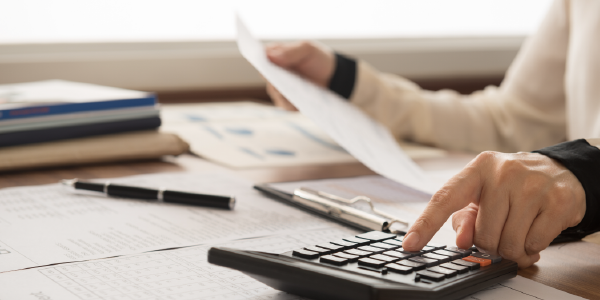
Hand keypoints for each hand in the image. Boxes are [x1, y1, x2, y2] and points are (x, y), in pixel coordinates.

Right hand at [265, 41, 335, 110]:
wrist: (332, 76)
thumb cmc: (317, 58)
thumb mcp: (307, 49)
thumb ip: (289, 51)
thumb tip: (270, 56)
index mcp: (275, 55)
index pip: (261, 58)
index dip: (260, 61)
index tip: (264, 64)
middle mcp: (274, 72)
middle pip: (266, 76)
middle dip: (272, 78)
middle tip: (277, 79)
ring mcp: (279, 88)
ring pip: (274, 91)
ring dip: (281, 92)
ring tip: (291, 90)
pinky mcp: (287, 101)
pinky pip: (285, 104)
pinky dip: (290, 103)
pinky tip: (298, 101)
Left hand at [402, 151, 585, 267]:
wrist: (560, 171)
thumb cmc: (512, 186)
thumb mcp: (483, 195)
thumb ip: (465, 217)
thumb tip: (462, 241)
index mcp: (477, 169)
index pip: (444, 199)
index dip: (425, 225)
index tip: (409, 244)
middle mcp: (503, 172)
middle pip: (483, 234)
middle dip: (491, 242)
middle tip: (501, 229)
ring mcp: (532, 185)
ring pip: (509, 243)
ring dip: (513, 248)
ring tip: (519, 230)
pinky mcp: (558, 201)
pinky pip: (534, 244)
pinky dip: (532, 248)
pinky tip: (535, 231)